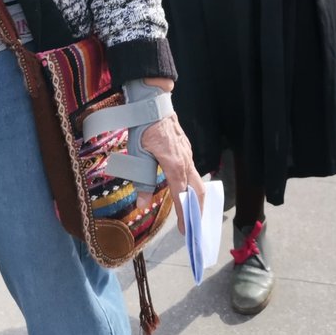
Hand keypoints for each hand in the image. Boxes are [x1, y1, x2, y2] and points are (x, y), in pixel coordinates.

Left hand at [139, 112, 204, 233]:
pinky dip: (192, 184)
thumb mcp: (137, 154)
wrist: (153, 103)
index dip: (184, 214)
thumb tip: (142, 204)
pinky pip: (192, 170)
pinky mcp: (186, 148)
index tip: (187, 231)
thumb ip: (141, 180)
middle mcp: (185, 160)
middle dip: (198, 210)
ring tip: (192, 213)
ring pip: (197, 179)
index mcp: (174, 164)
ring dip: (196, 197)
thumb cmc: (143, 127)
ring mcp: (188, 153)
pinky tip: (185, 189)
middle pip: (198, 190)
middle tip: (195, 227)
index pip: (181, 195)